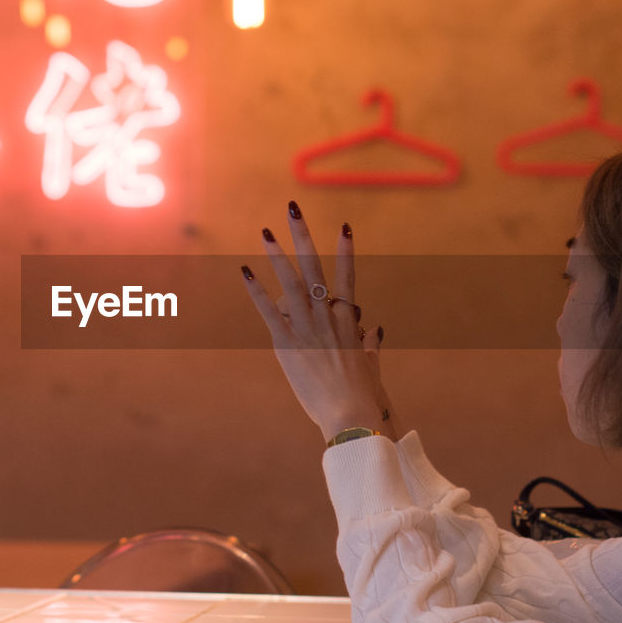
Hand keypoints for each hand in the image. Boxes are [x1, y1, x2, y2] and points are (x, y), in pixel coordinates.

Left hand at [241, 201, 399, 442]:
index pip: (347, 276)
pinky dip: (256, 291)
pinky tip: (245, 272)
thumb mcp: (369, 365)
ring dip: (276, 254)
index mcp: (348, 320)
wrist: (351, 414)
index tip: (344, 226)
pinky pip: (268, 311)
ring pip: (290, 282)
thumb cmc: (362, 394)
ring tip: (265, 231)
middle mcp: (328, 316)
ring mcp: (307, 327)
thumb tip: (376, 330)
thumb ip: (371, 344)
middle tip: (293, 209)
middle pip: (315, 267)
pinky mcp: (287, 343)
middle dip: (303, 236)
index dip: (346, 250)